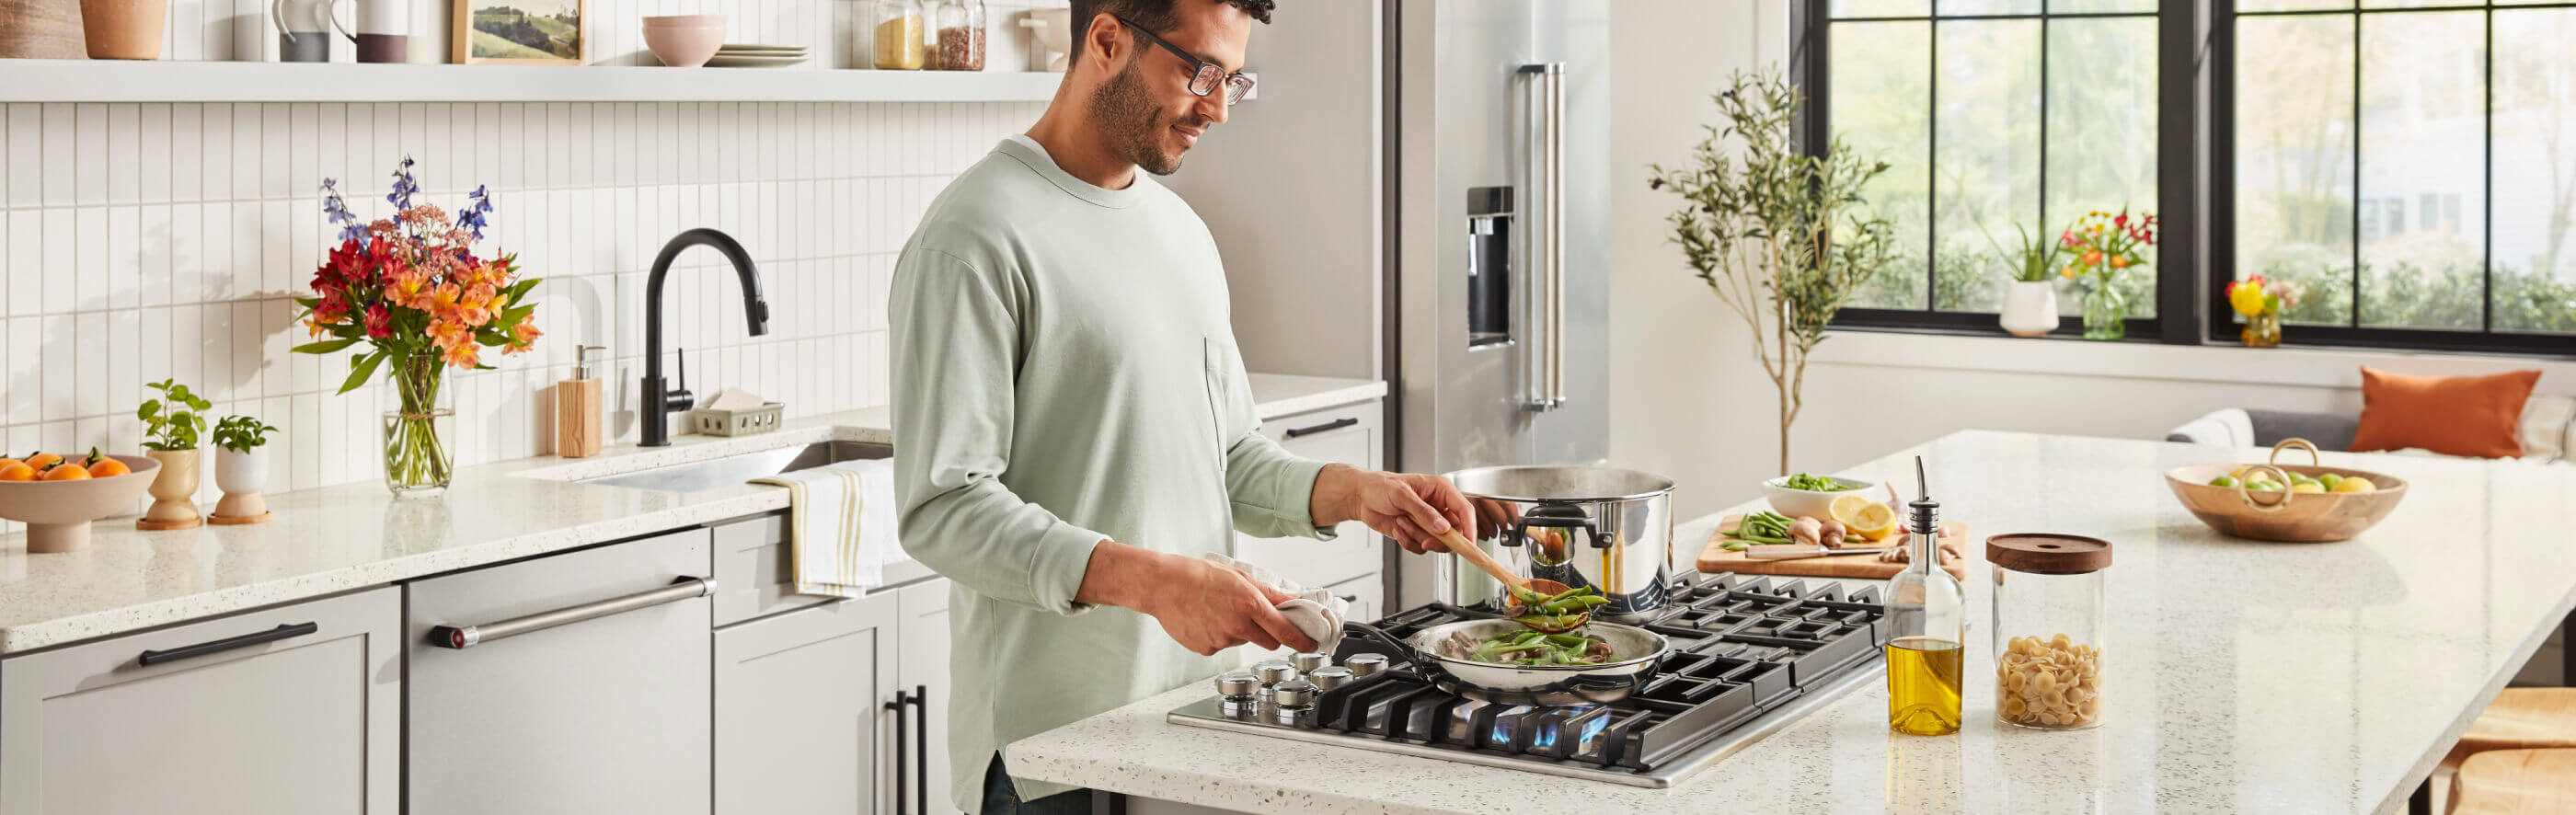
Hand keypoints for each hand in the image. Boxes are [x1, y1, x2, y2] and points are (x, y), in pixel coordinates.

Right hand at [1132, 554, 1318, 655]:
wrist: (1162, 585)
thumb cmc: (1198, 575)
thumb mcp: (1238, 576)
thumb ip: (1268, 592)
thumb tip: (1291, 599)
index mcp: (1249, 604)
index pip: (1285, 631)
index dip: (1302, 640)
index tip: (1311, 644)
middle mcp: (1237, 626)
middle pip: (1268, 641)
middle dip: (1268, 632)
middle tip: (1254, 616)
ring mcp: (1220, 640)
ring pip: (1243, 642)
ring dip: (1239, 631)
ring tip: (1219, 610)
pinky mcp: (1206, 649)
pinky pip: (1222, 645)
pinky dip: (1219, 635)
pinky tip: (1206, 619)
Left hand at [1314, 465, 1475, 554]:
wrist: (1361, 498)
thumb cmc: (1380, 487)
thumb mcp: (1402, 495)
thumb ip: (1423, 512)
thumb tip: (1442, 527)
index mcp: (1441, 491)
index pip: (1464, 510)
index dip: (1470, 528)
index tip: (1469, 543)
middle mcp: (1438, 507)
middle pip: (1455, 532)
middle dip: (1439, 539)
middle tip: (1426, 539)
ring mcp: (1429, 522)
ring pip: (1437, 542)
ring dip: (1417, 536)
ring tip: (1402, 522)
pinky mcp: (1418, 533)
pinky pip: (1421, 547)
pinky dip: (1408, 541)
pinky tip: (1398, 528)